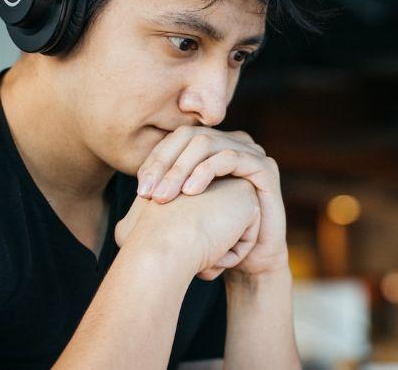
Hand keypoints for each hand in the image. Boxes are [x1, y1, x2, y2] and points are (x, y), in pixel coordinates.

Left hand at [135, 127, 288, 279]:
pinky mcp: (264, 167)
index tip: (140, 190)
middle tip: (148, 194)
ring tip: (165, 196)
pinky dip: (206, 171)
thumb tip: (133, 193)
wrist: (249, 261)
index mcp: (213, 148)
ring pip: (207, 143)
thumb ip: (164, 195)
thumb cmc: (214, 238)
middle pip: (190, 136)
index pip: (176, 139)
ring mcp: (250, 152)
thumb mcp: (183, 213)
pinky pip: (231, 157)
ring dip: (181, 169)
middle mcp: (231, 143)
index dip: (155, 160)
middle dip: (165, 164)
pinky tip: (191, 192)